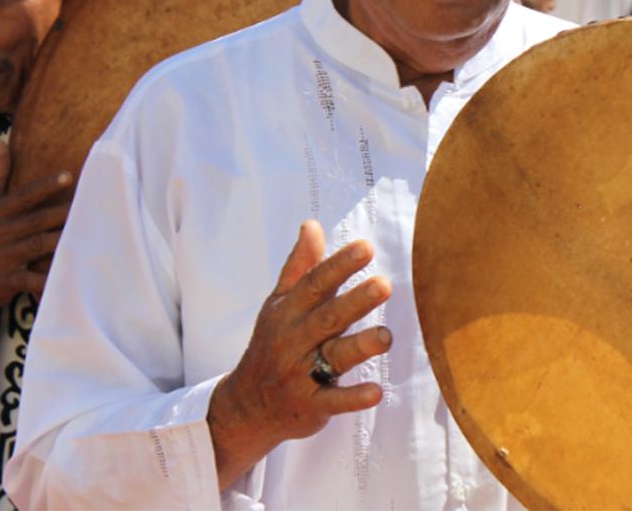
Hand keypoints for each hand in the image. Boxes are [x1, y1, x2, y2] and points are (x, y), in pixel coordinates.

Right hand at [0, 140, 71, 383]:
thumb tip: (0, 139)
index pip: (24, 196)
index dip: (46, 186)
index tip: (69, 175)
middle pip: (37, 220)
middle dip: (64, 213)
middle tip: (94, 205)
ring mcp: (2, 258)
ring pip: (39, 246)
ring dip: (63, 241)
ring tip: (91, 235)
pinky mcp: (5, 282)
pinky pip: (31, 281)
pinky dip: (48, 281)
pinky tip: (70, 277)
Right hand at [207, 220, 391, 488]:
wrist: (246, 406)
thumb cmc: (272, 345)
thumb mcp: (279, 304)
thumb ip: (300, 267)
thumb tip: (312, 225)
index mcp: (287, 312)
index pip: (314, 284)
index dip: (339, 266)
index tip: (366, 248)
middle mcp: (293, 341)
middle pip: (327, 317)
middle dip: (355, 301)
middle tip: (385, 284)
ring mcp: (300, 374)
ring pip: (333, 358)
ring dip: (360, 347)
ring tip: (386, 336)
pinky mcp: (310, 406)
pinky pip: (332, 401)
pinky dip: (353, 397)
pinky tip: (376, 392)